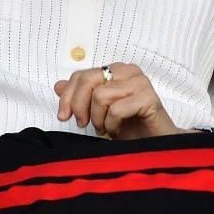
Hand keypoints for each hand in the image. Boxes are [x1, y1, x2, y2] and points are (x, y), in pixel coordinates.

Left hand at [54, 62, 179, 139]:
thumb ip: (80, 96)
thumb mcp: (98, 111)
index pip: (82, 74)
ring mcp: (141, 83)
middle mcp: (129, 71)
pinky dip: (112, 125)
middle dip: (79, 106)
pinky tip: (118, 130)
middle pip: (89, 80)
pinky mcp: (149, 98)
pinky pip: (116, 110)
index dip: (68, 96)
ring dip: (98, 119)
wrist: (154, 143)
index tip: (63, 116)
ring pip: (101, 96)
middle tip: (83, 124)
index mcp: (117, 70)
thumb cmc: (128, 126)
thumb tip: (58, 85)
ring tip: (106, 128)